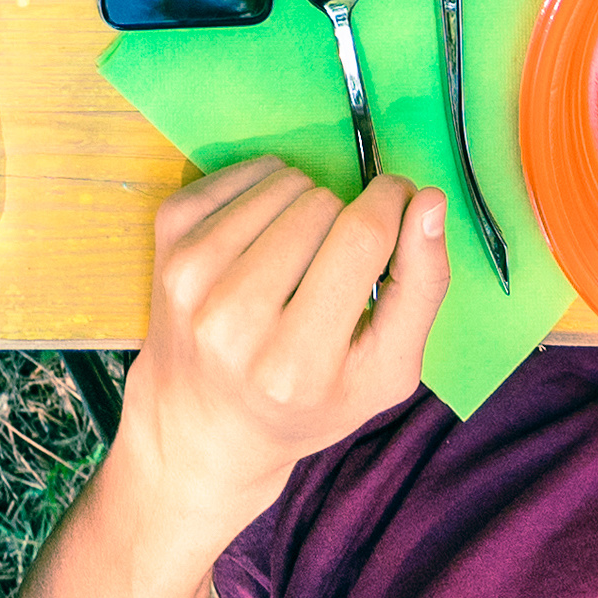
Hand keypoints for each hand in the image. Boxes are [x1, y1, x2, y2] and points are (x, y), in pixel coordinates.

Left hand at [113, 160, 449, 536]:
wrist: (205, 424)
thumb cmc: (309, 403)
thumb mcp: (386, 371)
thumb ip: (422, 287)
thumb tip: (431, 200)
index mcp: (296, 363)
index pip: (361, 238)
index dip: (394, 203)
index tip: (403, 202)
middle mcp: (232, 317)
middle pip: (322, 204)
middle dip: (346, 217)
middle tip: (337, 264)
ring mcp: (190, 275)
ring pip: (282, 182)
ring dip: (306, 203)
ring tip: (302, 255)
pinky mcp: (166, 240)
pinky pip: (240, 173)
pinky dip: (266, 191)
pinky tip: (266, 238)